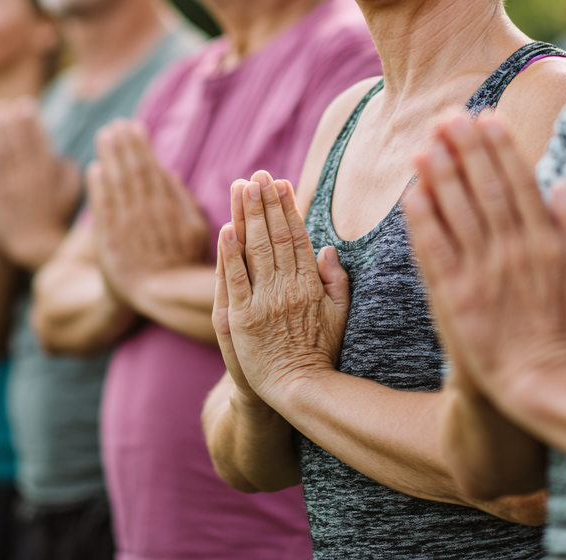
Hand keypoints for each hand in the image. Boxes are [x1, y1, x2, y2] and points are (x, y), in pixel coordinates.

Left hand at [0, 97, 80, 268]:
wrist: (35, 248)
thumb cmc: (57, 218)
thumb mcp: (73, 192)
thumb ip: (68, 170)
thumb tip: (58, 155)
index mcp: (47, 173)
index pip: (36, 138)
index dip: (29, 120)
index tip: (24, 105)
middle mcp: (25, 178)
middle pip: (14, 142)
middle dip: (9, 121)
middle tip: (4, 106)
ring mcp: (6, 189)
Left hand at [87, 119, 206, 310]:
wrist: (161, 295)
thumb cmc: (183, 260)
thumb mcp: (196, 229)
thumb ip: (183, 199)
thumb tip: (169, 171)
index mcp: (168, 208)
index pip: (150, 168)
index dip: (140, 146)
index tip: (133, 127)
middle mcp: (145, 213)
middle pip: (131, 171)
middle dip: (122, 145)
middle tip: (116, 124)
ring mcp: (125, 226)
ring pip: (115, 184)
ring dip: (109, 157)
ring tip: (104, 136)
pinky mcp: (109, 240)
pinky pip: (102, 208)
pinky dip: (97, 187)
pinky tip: (94, 169)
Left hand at [215, 170, 349, 409]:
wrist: (296, 392)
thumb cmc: (320, 354)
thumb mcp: (339, 316)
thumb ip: (337, 281)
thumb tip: (329, 248)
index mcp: (310, 285)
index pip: (297, 237)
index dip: (287, 208)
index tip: (280, 183)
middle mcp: (287, 288)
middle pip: (275, 236)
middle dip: (265, 202)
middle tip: (258, 174)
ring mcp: (263, 302)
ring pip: (255, 250)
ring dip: (248, 216)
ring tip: (242, 187)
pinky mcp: (241, 318)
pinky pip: (235, 280)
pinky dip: (230, 253)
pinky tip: (226, 229)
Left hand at [404, 113, 565, 416]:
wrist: (546, 385)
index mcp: (548, 242)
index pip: (519, 182)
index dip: (501, 147)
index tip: (487, 118)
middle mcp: (513, 250)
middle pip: (484, 187)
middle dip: (465, 147)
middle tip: (448, 116)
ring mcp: (482, 272)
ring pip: (457, 210)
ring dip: (440, 173)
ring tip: (426, 142)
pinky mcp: (455, 296)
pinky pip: (434, 249)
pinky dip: (423, 219)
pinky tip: (411, 192)